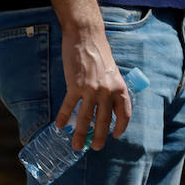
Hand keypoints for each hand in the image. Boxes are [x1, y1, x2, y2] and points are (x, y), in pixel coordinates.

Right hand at [41, 0, 131, 151]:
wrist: (86, 37)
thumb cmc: (100, 53)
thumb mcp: (113, 72)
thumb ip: (111, 89)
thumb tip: (105, 106)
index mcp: (120, 88)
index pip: (124, 114)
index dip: (121, 127)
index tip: (115, 135)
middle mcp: (108, 91)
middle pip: (104, 121)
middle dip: (99, 137)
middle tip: (94, 147)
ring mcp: (91, 90)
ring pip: (86, 118)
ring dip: (80, 134)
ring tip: (76, 146)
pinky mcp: (75, 86)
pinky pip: (69, 106)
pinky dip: (64, 117)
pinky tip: (60, 126)